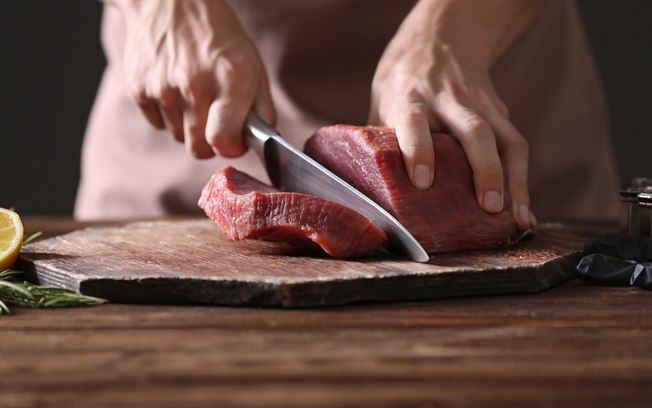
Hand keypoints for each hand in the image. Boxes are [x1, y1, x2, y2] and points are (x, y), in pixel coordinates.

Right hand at [114, 0, 274, 157]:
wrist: (171, 2)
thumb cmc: (218, 37)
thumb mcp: (253, 65)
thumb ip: (262, 108)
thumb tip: (261, 143)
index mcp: (230, 79)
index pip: (223, 141)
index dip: (231, 147)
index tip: (233, 140)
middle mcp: (194, 85)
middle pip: (198, 149)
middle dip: (209, 143)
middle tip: (214, 122)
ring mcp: (163, 88)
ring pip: (177, 137)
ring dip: (188, 125)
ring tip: (193, 94)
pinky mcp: (138, 89)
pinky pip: (157, 123)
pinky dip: (167, 114)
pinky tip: (174, 88)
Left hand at [369, 0, 541, 230]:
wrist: (440, 38)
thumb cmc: (402, 82)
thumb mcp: (382, 103)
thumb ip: (381, 143)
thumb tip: (372, 192)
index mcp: (411, 98)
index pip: (414, 123)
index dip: (418, 151)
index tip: (421, 182)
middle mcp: (449, 100)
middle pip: (473, 131)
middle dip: (483, 170)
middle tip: (488, 206)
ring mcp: (479, 105)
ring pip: (503, 139)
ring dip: (512, 180)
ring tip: (516, 218)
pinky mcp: (499, 112)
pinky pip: (515, 146)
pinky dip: (522, 180)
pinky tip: (523, 211)